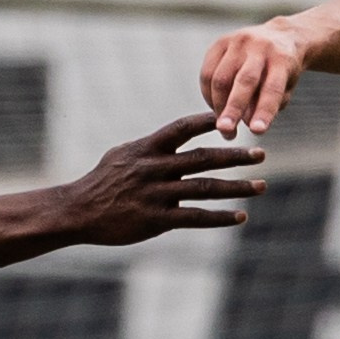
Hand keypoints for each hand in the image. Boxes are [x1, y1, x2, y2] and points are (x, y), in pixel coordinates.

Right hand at [65, 114, 265, 245]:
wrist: (78, 211)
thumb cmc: (101, 181)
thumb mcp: (122, 155)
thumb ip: (151, 147)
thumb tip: (174, 137)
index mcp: (147, 148)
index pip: (182, 128)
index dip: (208, 122)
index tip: (233, 119)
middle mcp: (155, 168)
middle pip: (203, 159)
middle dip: (235, 157)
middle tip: (261, 155)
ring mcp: (157, 194)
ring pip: (205, 188)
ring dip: (236, 188)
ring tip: (260, 186)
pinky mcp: (156, 219)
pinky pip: (195, 218)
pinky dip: (220, 217)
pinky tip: (240, 216)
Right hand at [201, 20, 311, 137]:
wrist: (280, 36)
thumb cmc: (283, 71)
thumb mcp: (285, 89)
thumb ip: (267, 105)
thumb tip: (245, 122)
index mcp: (282, 59)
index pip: (272, 89)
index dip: (264, 111)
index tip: (257, 132)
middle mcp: (260, 47)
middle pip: (244, 81)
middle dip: (234, 108)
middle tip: (225, 131)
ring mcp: (239, 42)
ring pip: (221, 78)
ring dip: (218, 105)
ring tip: (223, 125)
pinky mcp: (220, 42)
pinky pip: (208, 72)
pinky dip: (208, 94)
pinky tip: (215, 106)